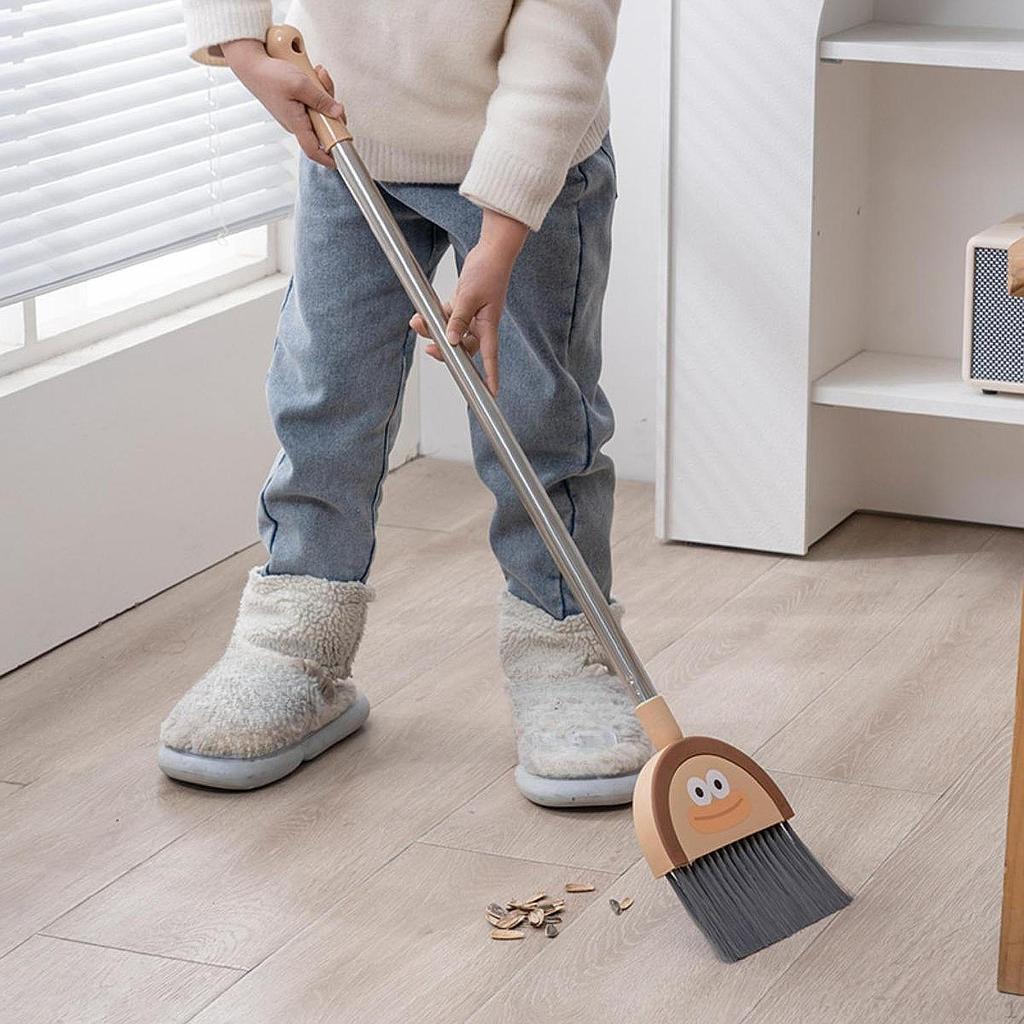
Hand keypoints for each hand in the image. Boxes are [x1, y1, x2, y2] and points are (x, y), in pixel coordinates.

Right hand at [221, 39, 343, 167]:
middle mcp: (296, 123)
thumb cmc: (269, 75)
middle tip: (328, 91)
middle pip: (324, 126)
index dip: (328, 158)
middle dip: (333, 109)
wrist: (251, 64)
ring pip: (321, 111)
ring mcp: (296, 114)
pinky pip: (313, 102)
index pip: (313, 150)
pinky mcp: (295, 105)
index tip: (340, 159)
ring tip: (318, 75)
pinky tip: (313, 75)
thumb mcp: (301, 85)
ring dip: (325, 93)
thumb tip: (338, 112)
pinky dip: (317, 89)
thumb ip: (321, 99)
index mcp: (296, 123)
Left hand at [410, 210, 527, 395]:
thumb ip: (458, 320)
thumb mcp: (468, 296)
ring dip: (435, 330)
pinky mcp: (464, 303)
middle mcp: (481, 323)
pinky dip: (436, 316)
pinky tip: (422, 314)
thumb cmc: (487, 271)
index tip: (491, 393)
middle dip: (445, 350)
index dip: (490, 376)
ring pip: (452, 332)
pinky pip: (448, 316)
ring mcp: (472, 314)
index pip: (490, 357)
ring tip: (418, 323)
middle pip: (464, 348)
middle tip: (428, 349)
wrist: (491, 250)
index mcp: (489, 325)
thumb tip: (451, 341)